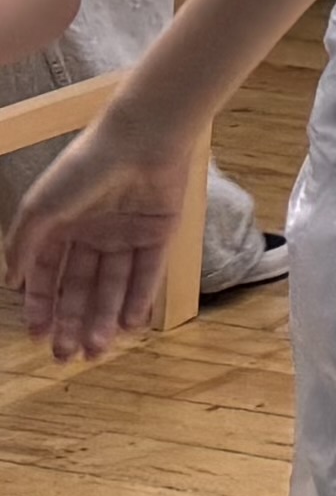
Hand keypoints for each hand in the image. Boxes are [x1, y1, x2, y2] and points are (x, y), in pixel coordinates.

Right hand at [5, 114, 198, 363]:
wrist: (142, 140)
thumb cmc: (84, 168)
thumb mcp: (41, 208)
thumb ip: (23, 246)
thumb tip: (9, 283)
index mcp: (61, 227)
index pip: (48, 276)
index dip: (42, 306)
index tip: (37, 336)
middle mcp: (93, 234)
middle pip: (81, 288)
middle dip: (72, 322)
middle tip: (67, 356)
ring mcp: (126, 234)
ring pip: (113, 286)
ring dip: (103, 319)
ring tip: (96, 350)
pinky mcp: (160, 233)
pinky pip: (147, 273)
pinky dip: (137, 300)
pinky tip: (125, 327)